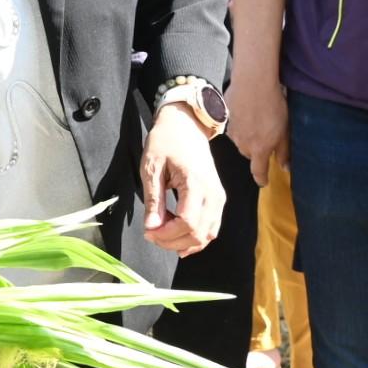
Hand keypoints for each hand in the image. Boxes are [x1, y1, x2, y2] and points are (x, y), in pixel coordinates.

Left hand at [139, 105, 223, 254]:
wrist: (185, 125)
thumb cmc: (166, 141)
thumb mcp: (151, 167)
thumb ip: (153, 200)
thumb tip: (151, 227)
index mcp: (196, 182)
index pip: (187, 222)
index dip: (167, 235)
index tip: (148, 232)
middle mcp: (213, 192)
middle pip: (198, 233)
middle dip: (173, 242)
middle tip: (152, 235)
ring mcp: (219, 197)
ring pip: (208, 234)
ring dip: (184, 242)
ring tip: (163, 236)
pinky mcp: (218, 199)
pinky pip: (212, 227)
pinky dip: (196, 237)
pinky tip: (179, 238)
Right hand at [226, 64, 288, 185]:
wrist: (253, 83)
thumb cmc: (273, 106)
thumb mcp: (285, 131)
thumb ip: (284, 151)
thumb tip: (285, 167)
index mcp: (259, 149)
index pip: (258, 171)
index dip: (261, 178)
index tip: (264, 181)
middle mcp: (242, 143)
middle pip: (249, 154)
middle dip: (257, 151)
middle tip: (267, 139)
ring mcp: (232, 130)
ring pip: (241, 140)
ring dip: (249, 136)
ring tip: (258, 121)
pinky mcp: (226, 116)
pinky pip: (234, 125)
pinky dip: (242, 122)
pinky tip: (249, 110)